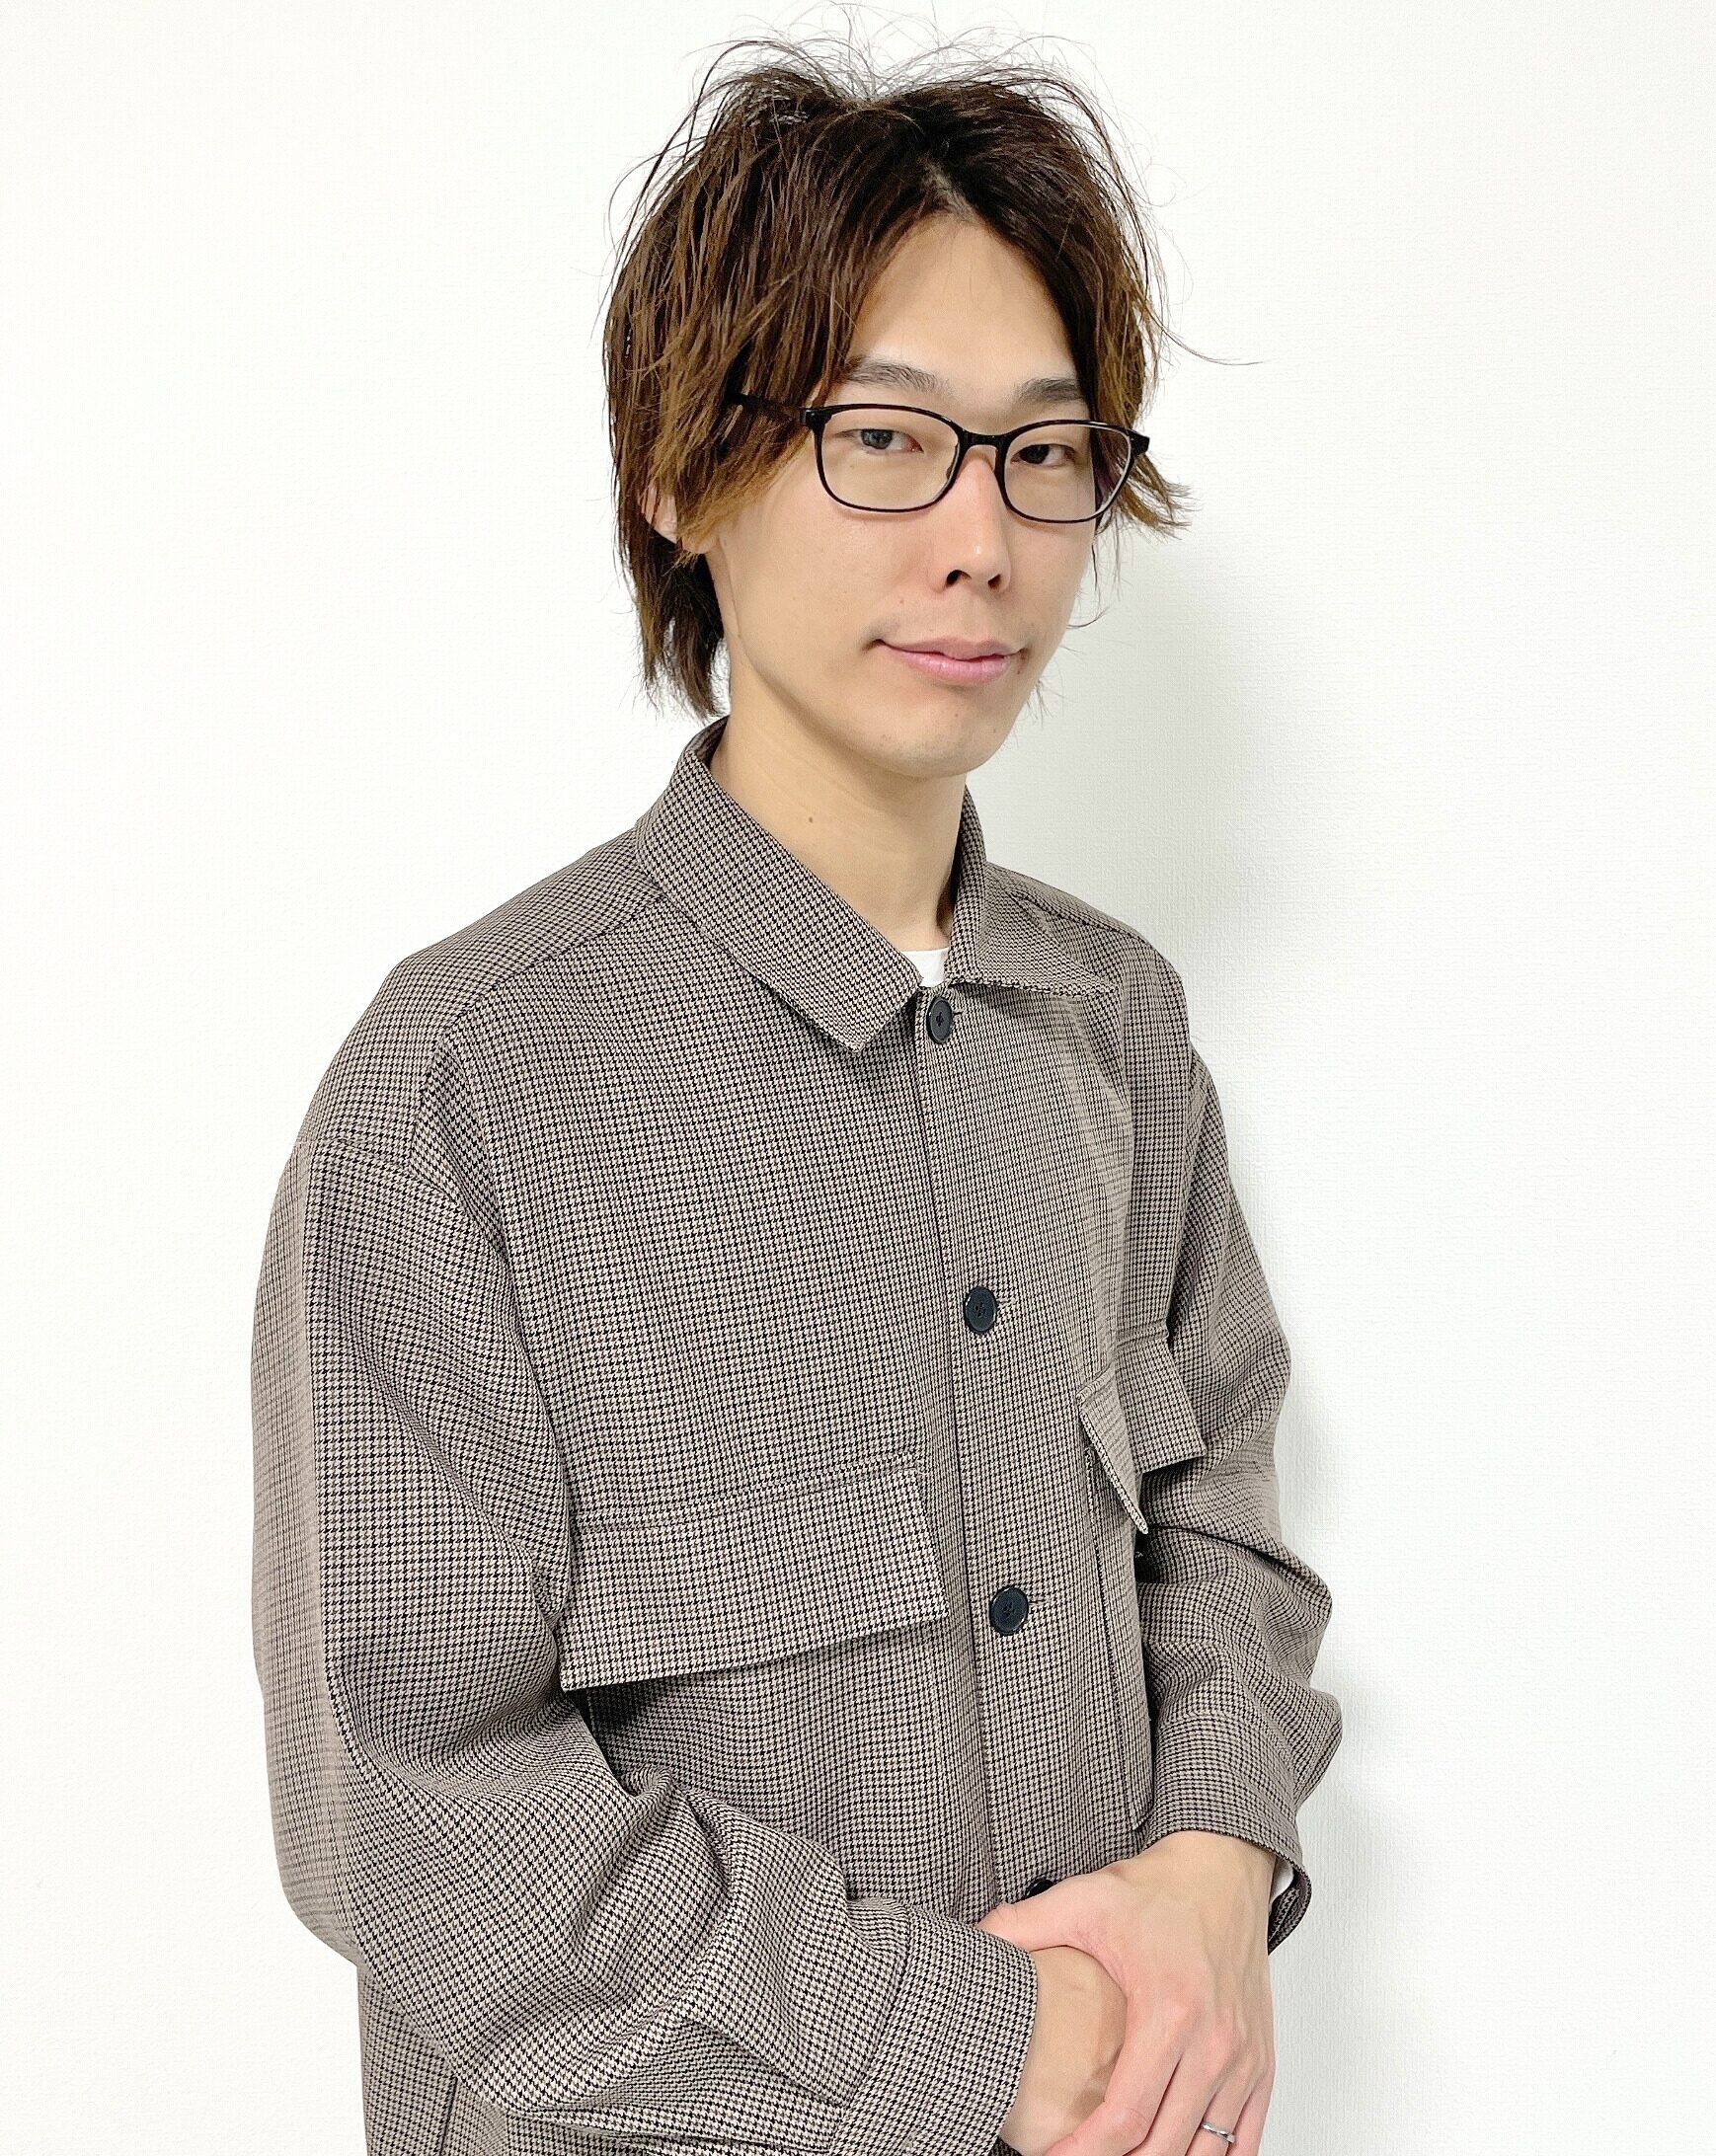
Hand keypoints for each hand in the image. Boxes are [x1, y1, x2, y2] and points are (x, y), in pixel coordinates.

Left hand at [980, 1832, 1276, 2155]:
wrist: (1223, 1868)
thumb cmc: (1157, 1889)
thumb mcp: (1081, 1899)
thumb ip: (1022, 1925)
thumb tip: (973, 1941)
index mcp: (1169, 2012)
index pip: (1124, 2117)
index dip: (1084, 2154)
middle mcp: (1214, 2043)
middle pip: (1163, 2147)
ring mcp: (1243, 2058)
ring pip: (1206, 2152)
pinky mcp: (1261, 2062)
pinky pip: (1247, 2139)